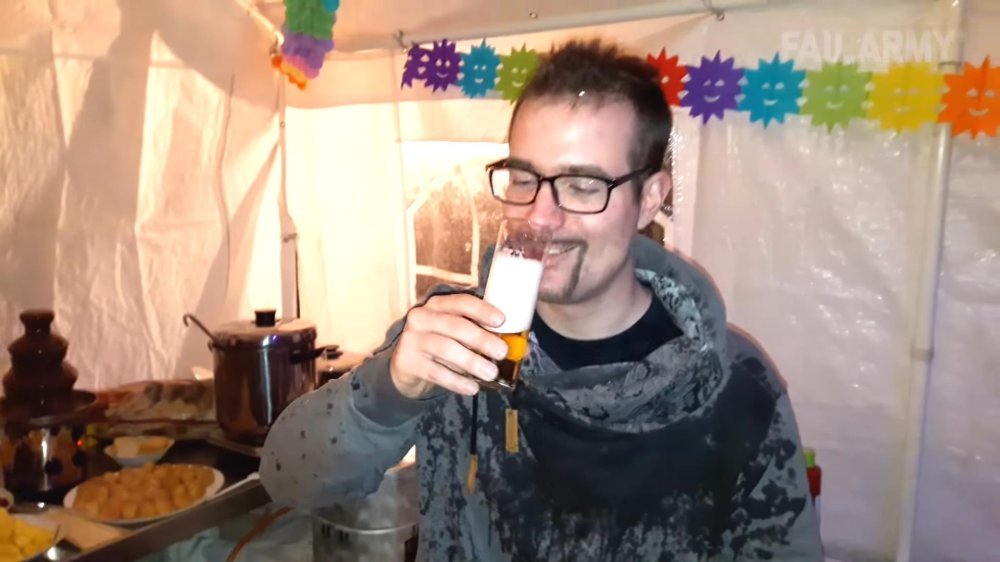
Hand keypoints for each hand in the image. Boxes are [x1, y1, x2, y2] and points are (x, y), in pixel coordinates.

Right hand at [389, 294, 508, 398]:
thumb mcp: (456, 333)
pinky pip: (437, 373)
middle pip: (455, 326)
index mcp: (438, 305)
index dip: (482, 310)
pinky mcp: (408, 362)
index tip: (502, 320)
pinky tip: (472, 387)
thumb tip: (521, 346)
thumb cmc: (441, 343)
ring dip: (472, 362)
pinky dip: (457, 381)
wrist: (406, 365)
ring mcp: (412, 339)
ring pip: (446, 349)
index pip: (461, 302)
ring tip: (491, 374)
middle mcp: (422, 317)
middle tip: (502, 352)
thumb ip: (481, 334)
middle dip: (481, 339)